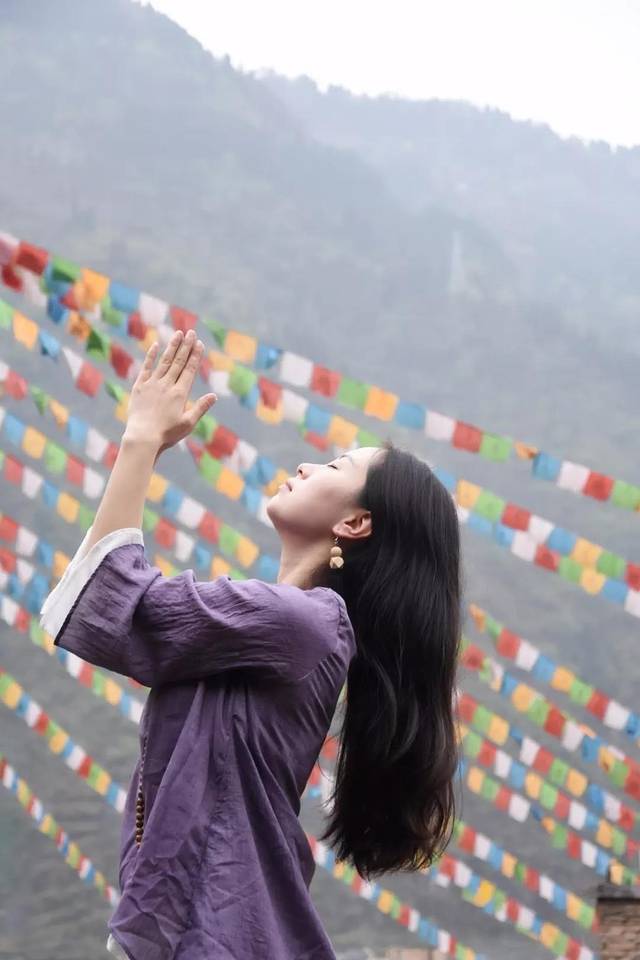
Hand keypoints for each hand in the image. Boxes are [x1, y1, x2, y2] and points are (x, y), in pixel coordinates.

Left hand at [123, 329, 216, 454]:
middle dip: (186, 346)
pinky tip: (155, 345)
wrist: (142, 437)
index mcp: (180, 393)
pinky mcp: (139, 387)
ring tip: (178, 334)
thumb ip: (201, 408)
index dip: (195, 355)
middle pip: (178, 362)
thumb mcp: (188, 423)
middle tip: (191, 332)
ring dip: (172, 347)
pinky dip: (151, 356)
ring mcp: (152, 384)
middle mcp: (167, 385)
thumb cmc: (166, 434)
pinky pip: (146, 368)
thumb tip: (214, 396)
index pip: (189, 370)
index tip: (199, 343)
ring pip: (164, 361)